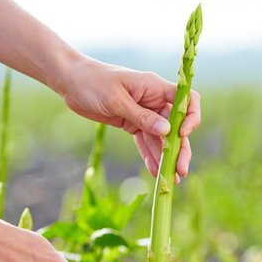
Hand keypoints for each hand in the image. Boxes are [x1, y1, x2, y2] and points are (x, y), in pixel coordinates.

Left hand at [60, 57, 200, 179]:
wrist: (71, 82)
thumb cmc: (93, 83)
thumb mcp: (116, 100)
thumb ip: (142, 117)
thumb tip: (167, 131)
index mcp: (155, 87)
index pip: (186, 99)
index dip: (190, 117)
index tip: (182, 134)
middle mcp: (153, 101)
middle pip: (176, 125)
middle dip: (180, 148)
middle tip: (180, 171)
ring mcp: (143, 113)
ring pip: (161, 138)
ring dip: (166, 157)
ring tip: (170, 179)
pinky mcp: (131, 123)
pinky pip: (145, 142)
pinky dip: (149, 156)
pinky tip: (154, 172)